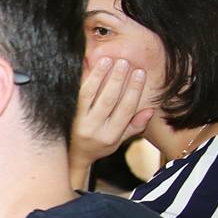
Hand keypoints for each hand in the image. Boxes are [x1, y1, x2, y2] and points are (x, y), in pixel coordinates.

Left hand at [69, 56, 151, 183]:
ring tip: (108, 60)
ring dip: (100, 76)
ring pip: (89, 95)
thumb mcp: (118, 141)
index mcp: (110, 136)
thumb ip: (134, 126)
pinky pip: (76, 95)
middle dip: (118, 80)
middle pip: (108, 101)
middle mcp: (93, 130)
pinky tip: (90, 68)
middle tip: (125, 62)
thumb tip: (150, 109)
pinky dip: (84, 81)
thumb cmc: (97, 145)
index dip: (134, 90)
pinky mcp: (66, 115)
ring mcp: (77, 122)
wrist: (70, 156)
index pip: (125, 110)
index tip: (140, 73)